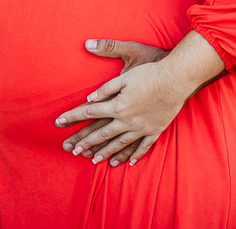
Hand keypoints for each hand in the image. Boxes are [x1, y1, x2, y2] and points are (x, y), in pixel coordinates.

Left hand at [60, 39, 168, 164]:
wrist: (176, 79)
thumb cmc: (150, 73)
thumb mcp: (125, 75)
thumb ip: (105, 88)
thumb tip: (89, 99)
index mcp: (117, 105)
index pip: (89, 112)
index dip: (72, 117)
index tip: (59, 122)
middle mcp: (127, 120)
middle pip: (101, 133)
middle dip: (85, 141)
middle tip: (72, 150)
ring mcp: (141, 128)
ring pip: (120, 143)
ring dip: (105, 152)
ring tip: (94, 160)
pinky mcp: (155, 129)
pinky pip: (143, 146)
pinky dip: (135, 155)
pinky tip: (128, 163)